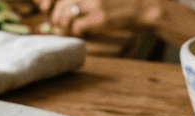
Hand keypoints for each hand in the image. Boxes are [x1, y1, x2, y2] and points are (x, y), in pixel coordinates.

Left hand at [37, 0, 161, 36]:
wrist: (146, 6)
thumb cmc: (122, 1)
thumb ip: (82, 0)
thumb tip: (54, 14)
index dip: (49, 3)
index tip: (47, 9)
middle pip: (58, 4)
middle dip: (54, 17)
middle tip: (57, 25)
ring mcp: (94, 2)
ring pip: (63, 15)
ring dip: (62, 26)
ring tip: (67, 30)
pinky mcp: (100, 17)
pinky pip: (76, 27)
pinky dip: (74, 32)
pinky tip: (80, 33)